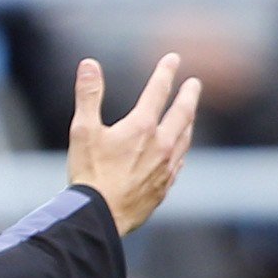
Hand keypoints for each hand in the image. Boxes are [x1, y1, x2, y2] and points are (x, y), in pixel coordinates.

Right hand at [64, 54, 201, 236]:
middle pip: (182, 113)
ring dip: (188, 122)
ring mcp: (165, 168)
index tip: (173, 59)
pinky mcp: (163, 188)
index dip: (166, 72)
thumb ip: (88, 95)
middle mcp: (160, 145)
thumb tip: (89, 64)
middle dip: (189, 96)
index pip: (158, 91)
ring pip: (185, 139)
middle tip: (194, 84)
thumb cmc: (89, 175)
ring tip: (189, 115)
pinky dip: (181, 151)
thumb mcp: (82, 131)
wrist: (100, 217)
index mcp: (142, 127)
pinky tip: (179, 152)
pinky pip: (179, 164)